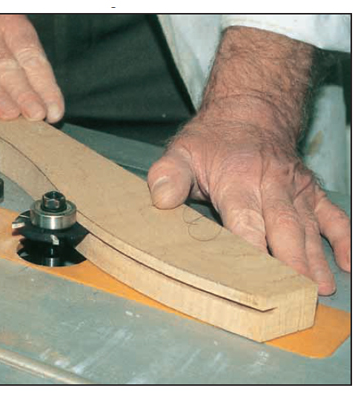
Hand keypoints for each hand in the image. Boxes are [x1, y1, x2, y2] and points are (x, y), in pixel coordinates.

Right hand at [0, 15, 63, 122]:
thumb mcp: (9, 37)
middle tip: (34, 114)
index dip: (43, 84)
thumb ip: (28, 69)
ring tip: (10, 114)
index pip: (29, 55)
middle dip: (22, 93)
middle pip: (5, 65)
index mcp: (6, 23)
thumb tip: (50, 108)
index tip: (51, 110)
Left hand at [147, 122, 349, 294]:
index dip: (251, 249)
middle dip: (290, 263)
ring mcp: (295, 188)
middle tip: (293, 294)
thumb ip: (168, 176)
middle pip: (284, 228)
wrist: (249, 109)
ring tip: (318, 288)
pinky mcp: (310, 191)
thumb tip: (161, 200)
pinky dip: (343, 238)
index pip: (246, 220)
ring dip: (315, 259)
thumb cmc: (211, 139)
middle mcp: (273, 185)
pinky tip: (348, 263)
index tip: (253, 278)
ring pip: (309, 227)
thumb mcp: (180, 152)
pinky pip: (332, 215)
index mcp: (239, 179)